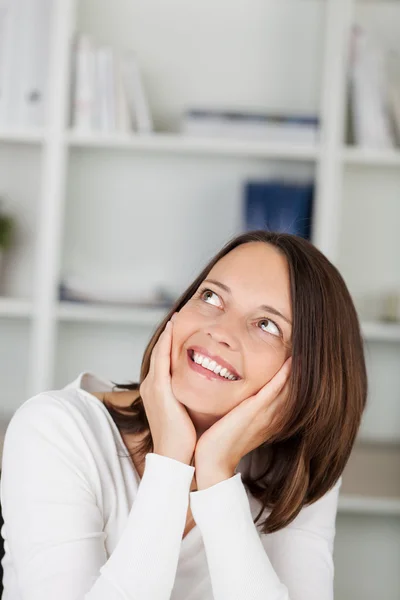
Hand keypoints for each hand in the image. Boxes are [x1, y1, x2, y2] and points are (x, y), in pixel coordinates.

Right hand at [140, 315, 196, 464]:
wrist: (176, 458)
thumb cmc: (185, 439)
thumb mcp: (187, 413)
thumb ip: (194, 398)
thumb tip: (211, 390)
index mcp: (159, 391)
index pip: (164, 361)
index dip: (171, 344)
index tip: (181, 328)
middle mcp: (152, 386)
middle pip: (159, 352)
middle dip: (168, 334)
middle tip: (177, 315)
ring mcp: (153, 387)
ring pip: (159, 352)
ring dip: (167, 333)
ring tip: (175, 316)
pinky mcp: (159, 389)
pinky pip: (162, 359)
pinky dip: (166, 342)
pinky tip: (172, 329)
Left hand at [194, 357, 291, 481]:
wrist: (213, 460)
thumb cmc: (221, 442)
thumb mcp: (239, 424)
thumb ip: (246, 411)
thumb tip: (244, 398)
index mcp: (270, 420)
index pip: (289, 395)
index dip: (297, 378)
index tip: (301, 360)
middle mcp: (273, 416)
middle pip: (293, 390)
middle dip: (301, 372)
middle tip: (308, 351)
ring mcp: (266, 413)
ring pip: (288, 388)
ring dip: (296, 370)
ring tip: (302, 351)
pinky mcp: (255, 410)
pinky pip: (274, 389)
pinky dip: (283, 375)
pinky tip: (290, 362)